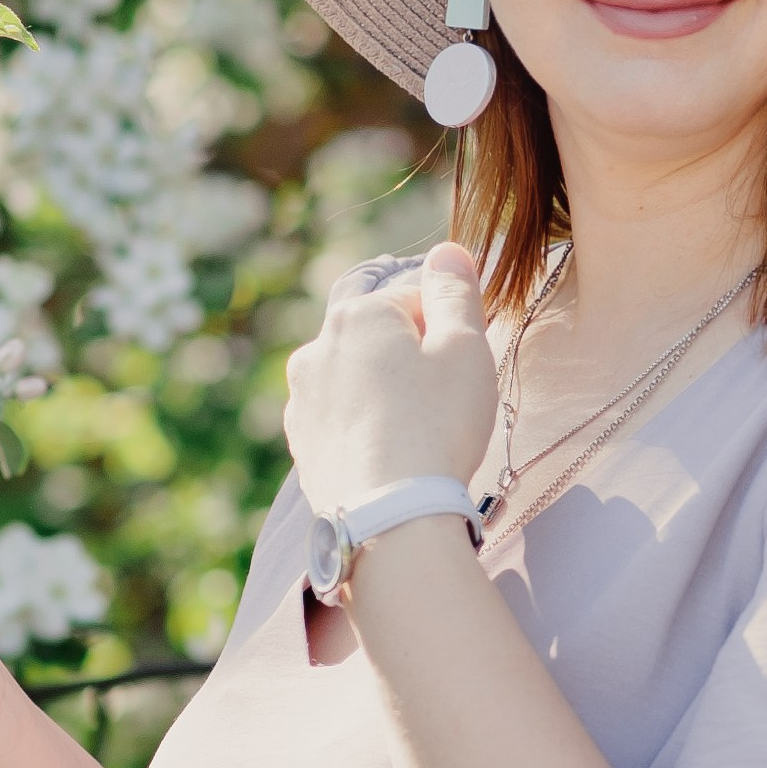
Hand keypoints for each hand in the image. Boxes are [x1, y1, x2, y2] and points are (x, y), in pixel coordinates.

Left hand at [284, 243, 496, 509]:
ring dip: (384, 397)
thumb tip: (447, 250)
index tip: (461, 372)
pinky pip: (342, 423)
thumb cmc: (437, 425)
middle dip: (411, 364)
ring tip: (415, 438)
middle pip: (381, 341)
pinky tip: (390, 460)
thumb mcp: (464, 348)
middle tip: (442, 406)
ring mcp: (302, 400)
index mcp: (358, 315)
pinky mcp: (301, 445)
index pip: (414, 302)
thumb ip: (455, 293)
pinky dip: (365, 432)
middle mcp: (317, 349)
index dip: (447, 334)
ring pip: (358, 382)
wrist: (390, 517)